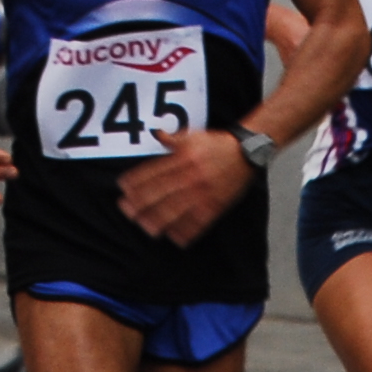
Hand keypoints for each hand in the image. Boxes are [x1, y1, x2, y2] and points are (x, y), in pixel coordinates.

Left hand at [117, 129, 257, 245]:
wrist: (248, 152)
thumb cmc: (218, 145)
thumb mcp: (194, 136)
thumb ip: (173, 138)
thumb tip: (156, 133)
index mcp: (185, 158)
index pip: (155, 172)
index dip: (137, 181)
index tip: (123, 188)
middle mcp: (192, 176)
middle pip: (161, 193)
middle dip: (141, 203)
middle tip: (126, 210)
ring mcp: (204, 193)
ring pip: (177, 210)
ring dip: (158, 220)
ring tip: (144, 226)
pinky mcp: (216, 206)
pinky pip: (198, 222)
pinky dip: (186, 231)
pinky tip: (173, 237)